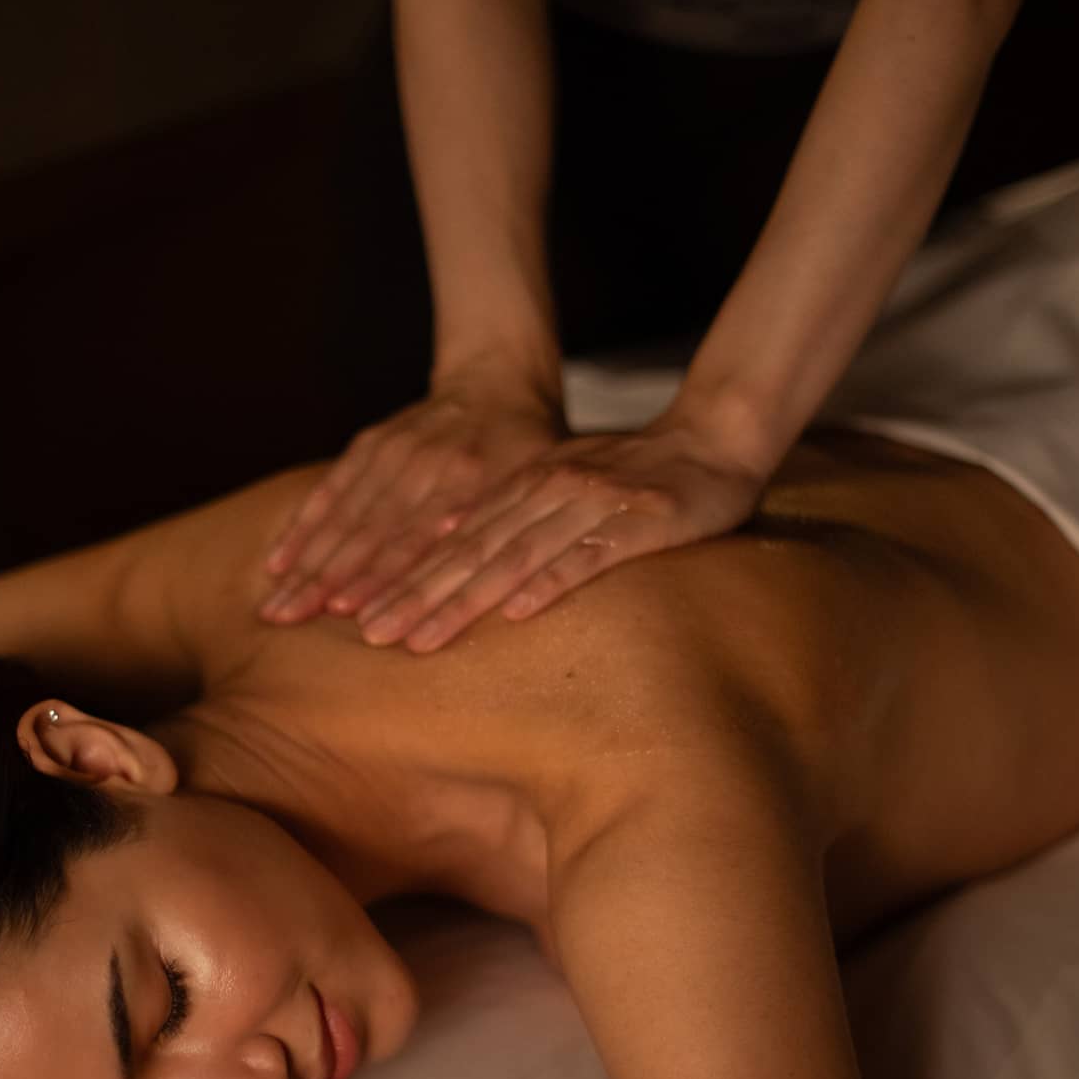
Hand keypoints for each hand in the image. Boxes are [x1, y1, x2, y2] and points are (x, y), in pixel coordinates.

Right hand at [261, 375, 562, 626]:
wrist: (494, 381)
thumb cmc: (523, 450)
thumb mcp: (536, 484)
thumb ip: (510, 530)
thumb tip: (494, 588)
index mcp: (471, 482)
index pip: (418, 540)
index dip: (381, 579)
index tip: (348, 616)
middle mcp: (425, 467)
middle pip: (367, 534)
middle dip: (324, 581)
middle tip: (287, 620)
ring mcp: (392, 454)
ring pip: (341, 516)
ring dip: (305, 563)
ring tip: (275, 606)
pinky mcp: (369, 446)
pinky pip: (329, 490)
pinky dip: (301, 527)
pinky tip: (277, 562)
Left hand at [352, 420, 767, 652]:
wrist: (717, 439)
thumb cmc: (641, 475)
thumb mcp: (566, 486)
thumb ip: (519, 517)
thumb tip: (461, 558)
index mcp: (524, 483)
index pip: (453, 539)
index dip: (405, 578)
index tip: (361, 617)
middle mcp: (547, 488)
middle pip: (469, 551)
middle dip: (415, 596)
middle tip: (370, 636)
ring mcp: (590, 502)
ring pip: (512, 556)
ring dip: (462, 601)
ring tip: (422, 639)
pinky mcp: (636, 519)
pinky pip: (584, 555)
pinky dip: (547, 583)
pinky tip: (514, 613)